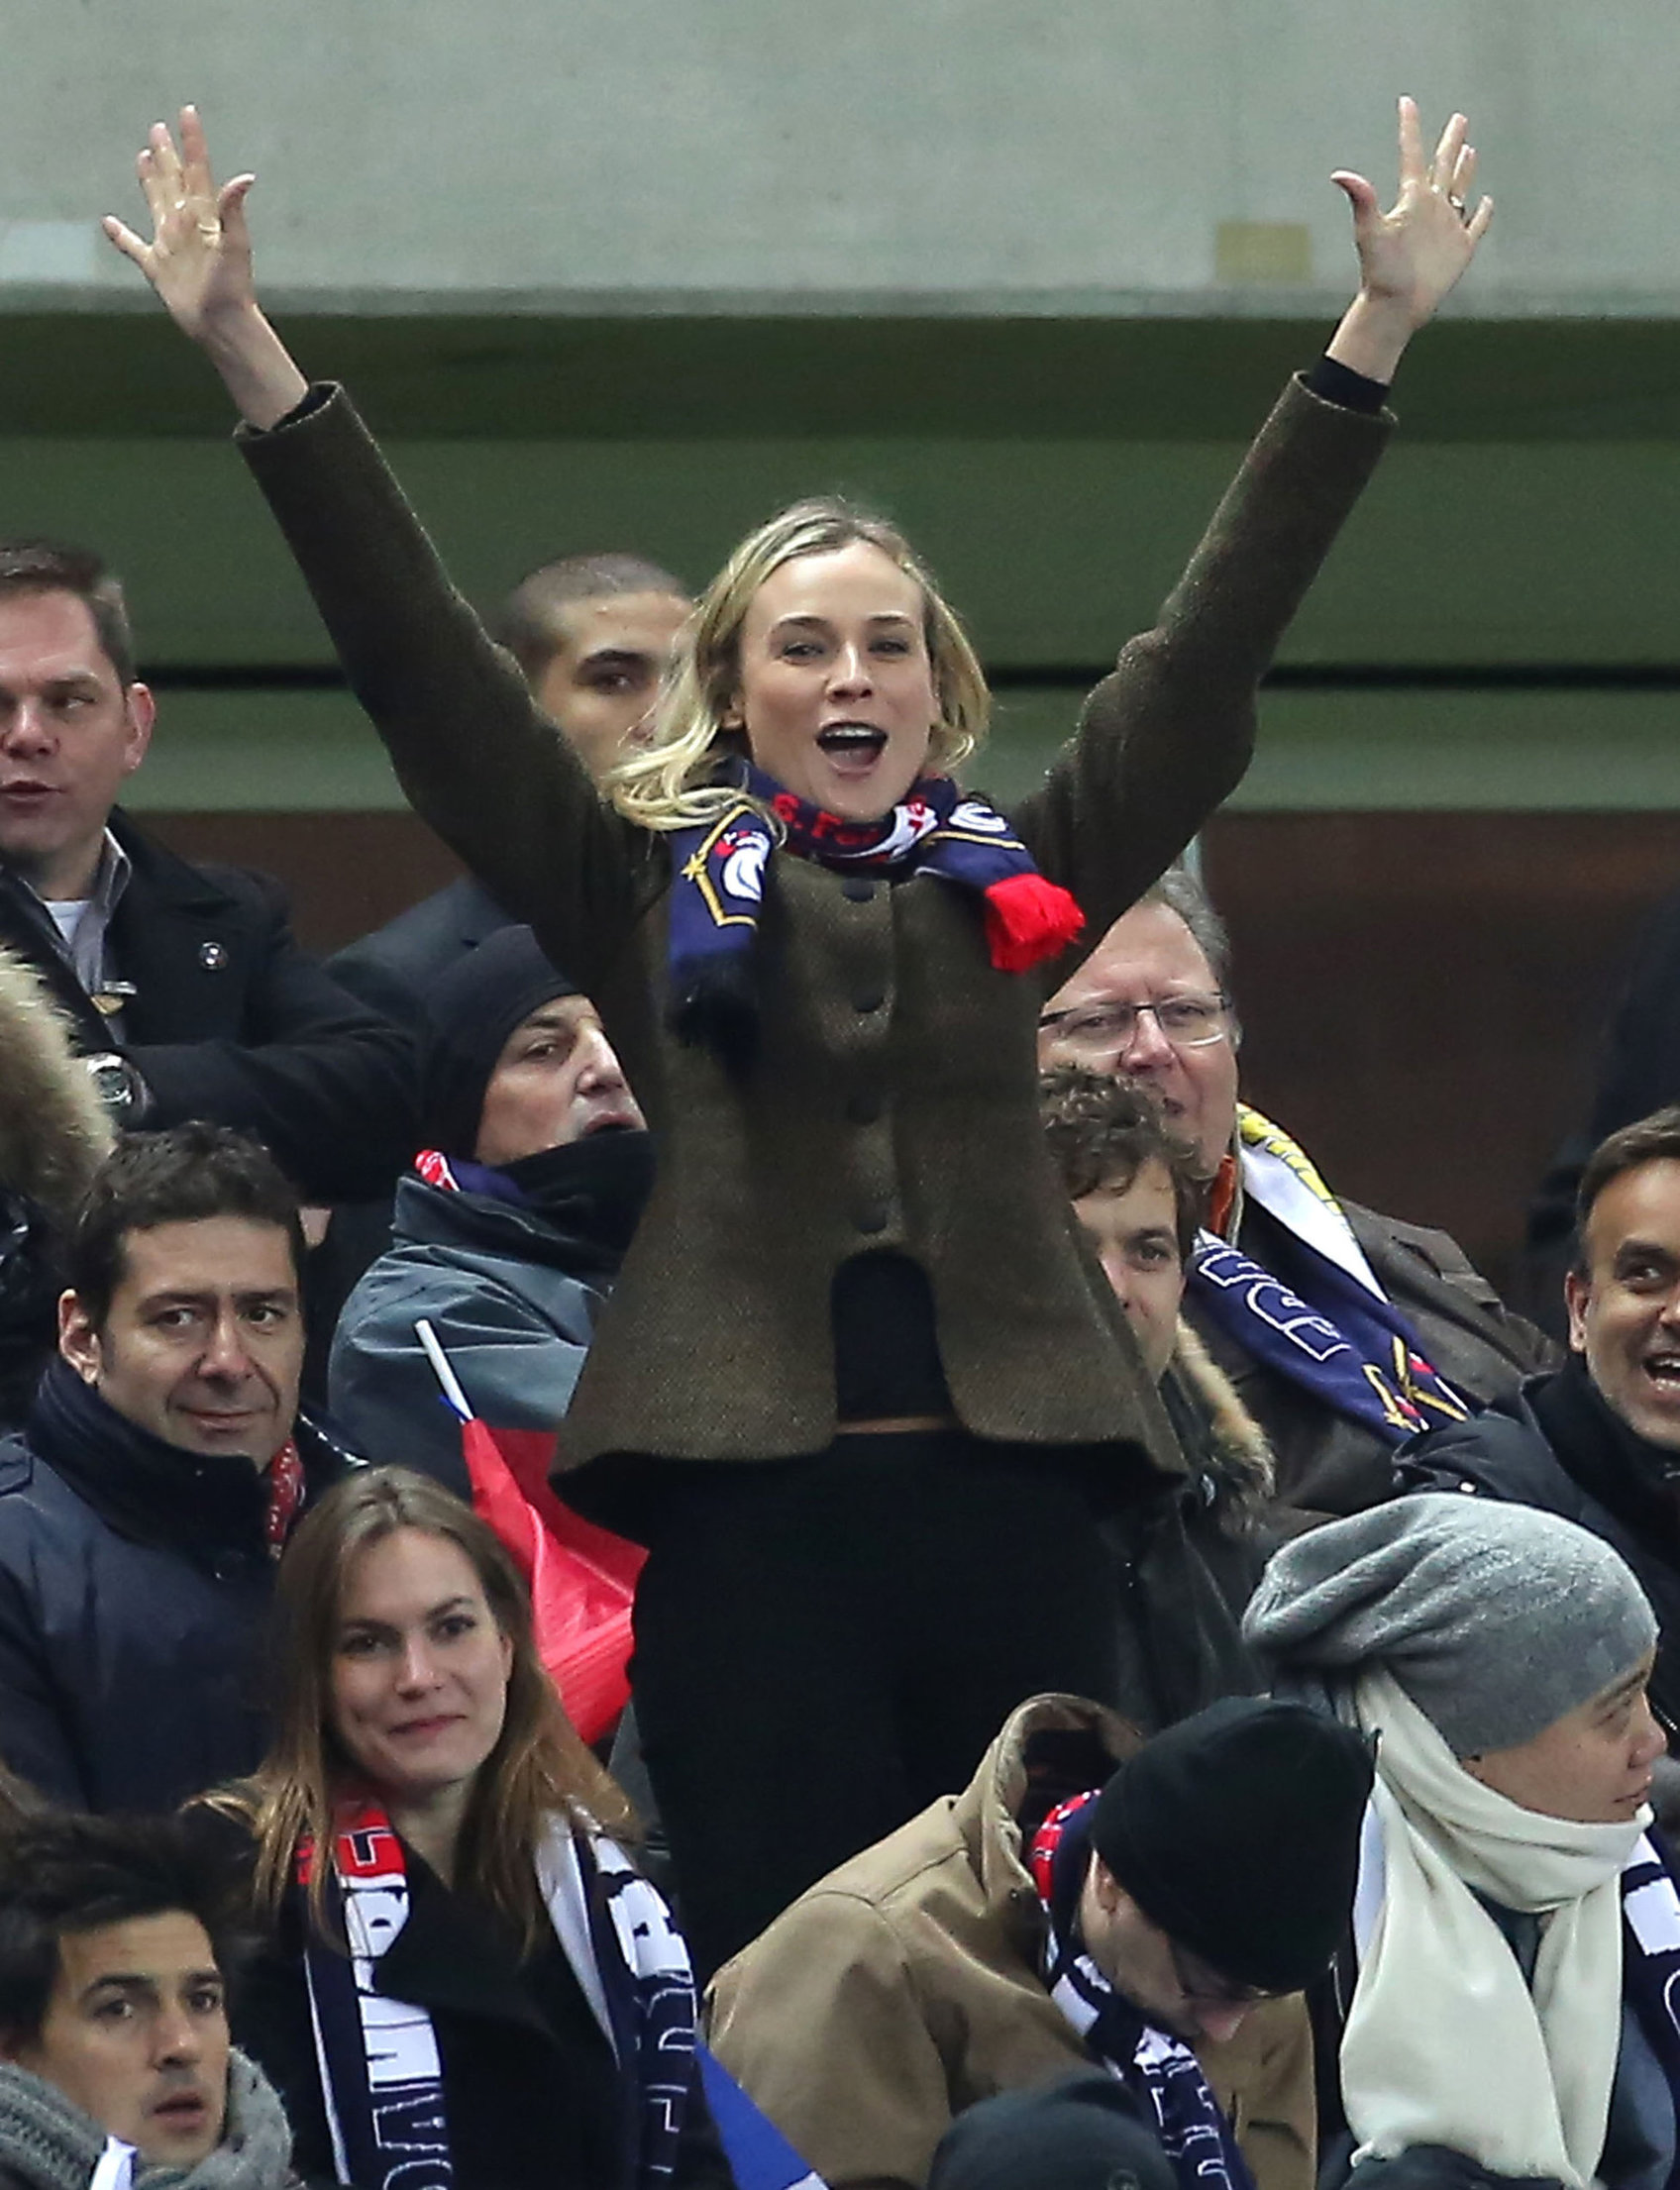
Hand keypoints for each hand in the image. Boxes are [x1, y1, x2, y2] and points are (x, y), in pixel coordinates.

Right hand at [101, 105, 305, 428]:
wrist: (222, 325)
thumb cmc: (233, 288)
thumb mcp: (235, 246)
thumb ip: (234, 210)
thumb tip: (245, 178)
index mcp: (205, 216)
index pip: (197, 170)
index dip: (192, 141)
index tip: (187, 112)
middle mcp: (186, 225)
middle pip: (173, 181)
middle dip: (167, 154)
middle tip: (158, 128)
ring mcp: (171, 245)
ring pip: (156, 203)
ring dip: (149, 181)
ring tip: (143, 157)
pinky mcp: (158, 268)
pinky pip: (134, 247)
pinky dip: (120, 236)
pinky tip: (108, 223)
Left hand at [1335, 96, 1490, 330]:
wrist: (1394, 307)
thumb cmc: (1380, 272)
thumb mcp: (1370, 232)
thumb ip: (1362, 200)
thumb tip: (1339, 174)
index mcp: (1411, 200)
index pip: (1412, 155)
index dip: (1410, 128)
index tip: (1406, 101)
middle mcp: (1429, 209)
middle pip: (1442, 166)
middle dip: (1450, 141)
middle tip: (1459, 118)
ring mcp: (1446, 228)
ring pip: (1459, 190)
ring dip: (1465, 170)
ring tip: (1468, 149)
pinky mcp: (1460, 249)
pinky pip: (1476, 225)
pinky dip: (1482, 213)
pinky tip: (1486, 201)